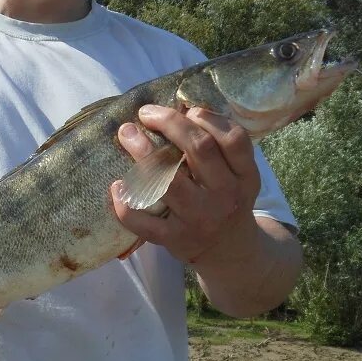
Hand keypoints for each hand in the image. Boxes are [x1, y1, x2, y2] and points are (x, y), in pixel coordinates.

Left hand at [111, 105, 261, 264]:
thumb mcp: (237, 176)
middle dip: (169, 122)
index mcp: (244, 176)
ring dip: (142, 151)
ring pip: (166, 180)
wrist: (231, 252)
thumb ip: (218, 148)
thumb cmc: (226, 200)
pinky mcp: (176, 240)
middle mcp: (225, 196)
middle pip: (199, 149)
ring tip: (126, 133)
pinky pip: (144, 221)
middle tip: (146, 113)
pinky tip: (117, 186)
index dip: (208, 117)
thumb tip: (179, 107)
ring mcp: (200, 220)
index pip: (233, 139)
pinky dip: (125, 203)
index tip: (186, 107)